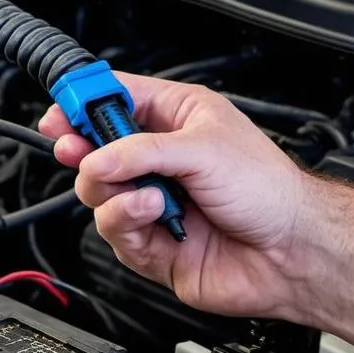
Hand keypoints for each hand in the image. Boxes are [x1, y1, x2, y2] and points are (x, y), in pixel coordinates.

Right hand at [39, 74, 314, 319]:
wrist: (292, 253)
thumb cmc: (269, 191)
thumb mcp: (203, 149)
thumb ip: (140, 150)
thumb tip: (96, 157)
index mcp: (175, 119)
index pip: (115, 99)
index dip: (83, 102)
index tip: (61, 111)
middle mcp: (159, 160)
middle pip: (93, 148)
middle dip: (82, 150)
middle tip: (75, 149)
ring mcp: (152, 203)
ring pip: (96, 193)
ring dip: (114, 193)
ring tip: (149, 195)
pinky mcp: (149, 244)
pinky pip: (113, 230)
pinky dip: (127, 221)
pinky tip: (154, 215)